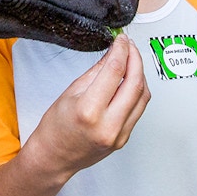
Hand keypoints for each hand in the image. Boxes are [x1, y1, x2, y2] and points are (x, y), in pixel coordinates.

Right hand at [0, 34, 149, 195]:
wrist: (54, 157)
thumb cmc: (55, 126)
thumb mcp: (71, 91)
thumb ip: (96, 72)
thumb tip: (113, 53)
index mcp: (89, 110)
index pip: (115, 71)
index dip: (121, 50)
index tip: (121, 39)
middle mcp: (108, 124)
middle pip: (134, 83)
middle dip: (135, 59)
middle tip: (130, 45)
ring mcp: (119, 135)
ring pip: (142, 97)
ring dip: (140, 74)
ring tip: (131, 60)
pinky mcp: (124, 139)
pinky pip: (138, 110)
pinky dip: (137, 91)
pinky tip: (130, 80)